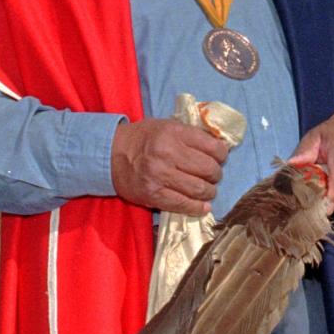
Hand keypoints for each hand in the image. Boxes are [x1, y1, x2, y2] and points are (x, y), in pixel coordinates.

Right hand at [110, 118, 227, 216]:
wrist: (111, 155)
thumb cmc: (143, 139)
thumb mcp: (167, 126)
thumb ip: (191, 135)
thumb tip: (220, 147)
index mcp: (174, 133)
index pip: (213, 147)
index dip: (222, 155)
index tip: (219, 158)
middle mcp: (167, 153)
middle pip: (209, 169)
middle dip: (216, 175)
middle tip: (213, 176)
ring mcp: (160, 176)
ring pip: (200, 189)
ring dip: (209, 192)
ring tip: (207, 190)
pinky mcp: (153, 195)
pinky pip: (184, 205)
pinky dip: (198, 207)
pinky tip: (202, 206)